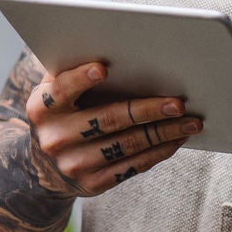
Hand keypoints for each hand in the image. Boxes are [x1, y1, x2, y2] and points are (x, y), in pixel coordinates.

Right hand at [24, 61, 201, 196]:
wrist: (43, 167)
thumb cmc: (61, 113)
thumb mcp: (54, 92)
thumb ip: (72, 71)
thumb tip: (115, 47)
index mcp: (42, 108)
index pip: (61, 90)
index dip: (81, 79)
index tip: (103, 68)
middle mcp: (55, 138)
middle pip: (107, 120)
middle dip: (147, 110)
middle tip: (178, 103)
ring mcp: (73, 164)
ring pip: (127, 145)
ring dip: (163, 133)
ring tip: (190, 122)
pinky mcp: (92, 184)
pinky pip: (132, 167)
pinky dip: (158, 152)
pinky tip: (176, 139)